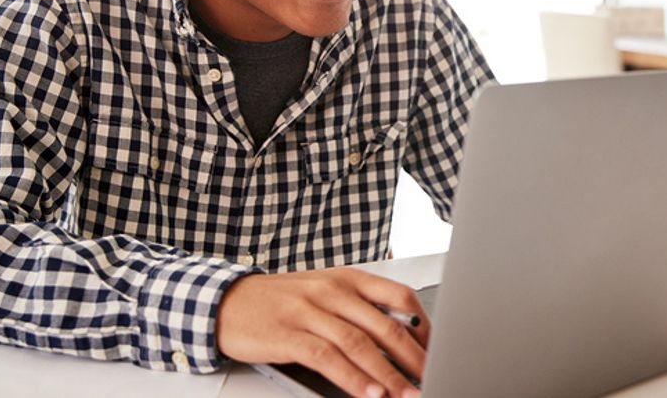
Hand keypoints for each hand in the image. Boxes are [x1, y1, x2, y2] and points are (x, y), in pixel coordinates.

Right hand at [216, 268, 429, 397]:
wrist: (227, 301)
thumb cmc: (281, 300)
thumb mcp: (325, 294)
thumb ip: (359, 310)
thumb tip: (400, 339)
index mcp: (348, 279)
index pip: (400, 296)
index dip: (424, 326)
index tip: (439, 350)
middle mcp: (333, 291)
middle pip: (385, 325)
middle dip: (414, 357)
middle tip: (432, 377)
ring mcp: (310, 312)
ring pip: (360, 344)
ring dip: (388, 374)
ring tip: (407, 394)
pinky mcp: (288, 335)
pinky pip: (328, 358)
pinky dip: (352, 378)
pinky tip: (369, 393)